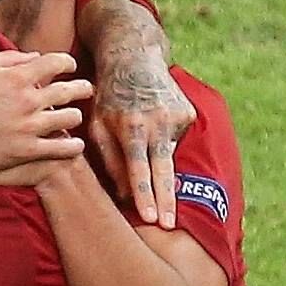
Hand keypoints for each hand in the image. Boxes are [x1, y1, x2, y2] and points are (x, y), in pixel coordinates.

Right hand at [0, 49, 91, 181]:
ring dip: (76, 115)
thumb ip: (7, 58)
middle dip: (82, 88)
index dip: (68, 63)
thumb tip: (32, 56)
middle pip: (69, 90)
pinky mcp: (27, 150)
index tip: (70, 67)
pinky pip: (60, 148)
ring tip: (75, 116)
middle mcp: (28, 100)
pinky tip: (76, 145)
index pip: (56, 62)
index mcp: (18, 77)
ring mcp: (30, 126)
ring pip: (70, 118)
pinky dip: (72, 146)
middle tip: (86, 89)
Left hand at [86, 55, 194, 227]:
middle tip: (168, 227)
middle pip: (164, 170)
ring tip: (145, 152)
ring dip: (159, 168)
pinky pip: (174, 141)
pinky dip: (163, 143)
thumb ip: (109, 159)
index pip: (139, 169)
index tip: (152, 218)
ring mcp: (177, 117)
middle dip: (166, 200)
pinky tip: (153, 127)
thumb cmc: (108, 97)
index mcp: (132, 126)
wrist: (135, 58)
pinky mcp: (189, 113)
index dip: (145, 195)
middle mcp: (158, 122)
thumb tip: (123, 194)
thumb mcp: (97, 125)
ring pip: (169, 157)